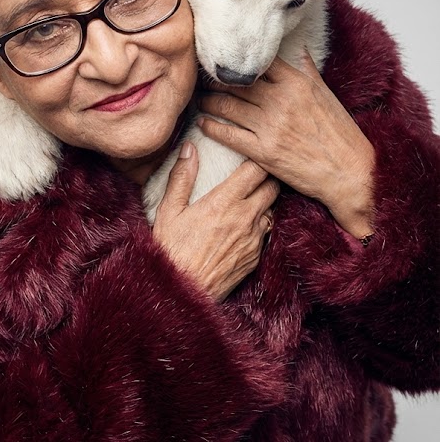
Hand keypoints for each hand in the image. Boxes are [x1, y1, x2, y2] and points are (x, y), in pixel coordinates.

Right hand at [152, 142, 280, 301]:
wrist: (182, 292)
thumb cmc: (171, 250)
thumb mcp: (169, 211)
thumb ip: (181, 177)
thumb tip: (189, 149)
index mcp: (224, 202)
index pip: (255, 169)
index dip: (258, 158)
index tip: (252, 152)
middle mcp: (245, 218)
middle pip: (273, 186)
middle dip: (268, 176)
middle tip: (257, 172)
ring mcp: (254, 238)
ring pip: (272, 209)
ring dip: (265, 200)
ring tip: (252, 197)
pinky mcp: (256, 256)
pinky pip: (266, 232)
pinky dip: (260, 224)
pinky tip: (245, 225)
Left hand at [195, 48, 376, 233]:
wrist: (350, 172)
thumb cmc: (341, 134)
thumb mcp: (326, 95)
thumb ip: (307, 70)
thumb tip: (299, 48)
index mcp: (296, 82)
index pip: (258, 62)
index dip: (238, 61)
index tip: (225, 60)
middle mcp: (281, 100)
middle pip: (237, 82)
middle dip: (216, 80)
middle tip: (203, 79)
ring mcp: (270, 125)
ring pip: (228, 106)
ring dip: (209, 101)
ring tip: (200, 99)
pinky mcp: (263, 151)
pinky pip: (228, 134)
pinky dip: (211, 126)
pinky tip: (203, 123)